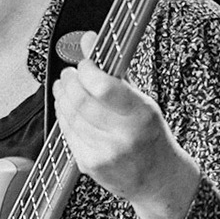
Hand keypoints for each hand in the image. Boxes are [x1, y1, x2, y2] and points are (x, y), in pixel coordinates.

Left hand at [51, 31, 200, 218]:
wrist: (157, 179)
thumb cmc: (151, 135)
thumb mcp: (143, 102)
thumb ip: (114, 71)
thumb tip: (88, 38)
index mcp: (142, 115)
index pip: (103, 86)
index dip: (86, 70)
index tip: (84, 64)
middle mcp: (123, 136)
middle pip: (80, 100)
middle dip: (69, 81)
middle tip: (69, 73)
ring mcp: (104, 153)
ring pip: (69, 116)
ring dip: (61, 96)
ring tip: (65, 87)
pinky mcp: (89, 165)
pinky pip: (66, 133)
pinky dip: (63, 116)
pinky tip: (69, 110)